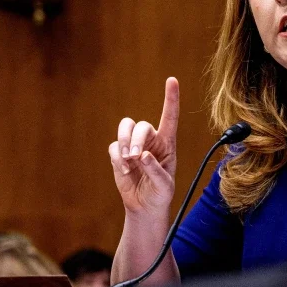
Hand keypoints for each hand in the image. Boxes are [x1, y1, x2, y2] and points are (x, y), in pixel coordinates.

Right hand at [109, 77, 178, 214]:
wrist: (145, 206)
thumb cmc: (161, 194)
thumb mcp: (165, 186)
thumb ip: (156, 171)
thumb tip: (143, 155)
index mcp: (168, 144)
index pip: (170, 117)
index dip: (171, 98)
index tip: (172, 80)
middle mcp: (151, 140)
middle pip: (141, 125)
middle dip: (136, 139)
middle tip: (135, 156)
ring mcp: (134, 145)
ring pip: (125, 128)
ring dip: (124, 141)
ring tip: (129, 161)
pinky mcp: (120, 154)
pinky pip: (114, 146)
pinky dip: (117, 158)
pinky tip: (125, 171)